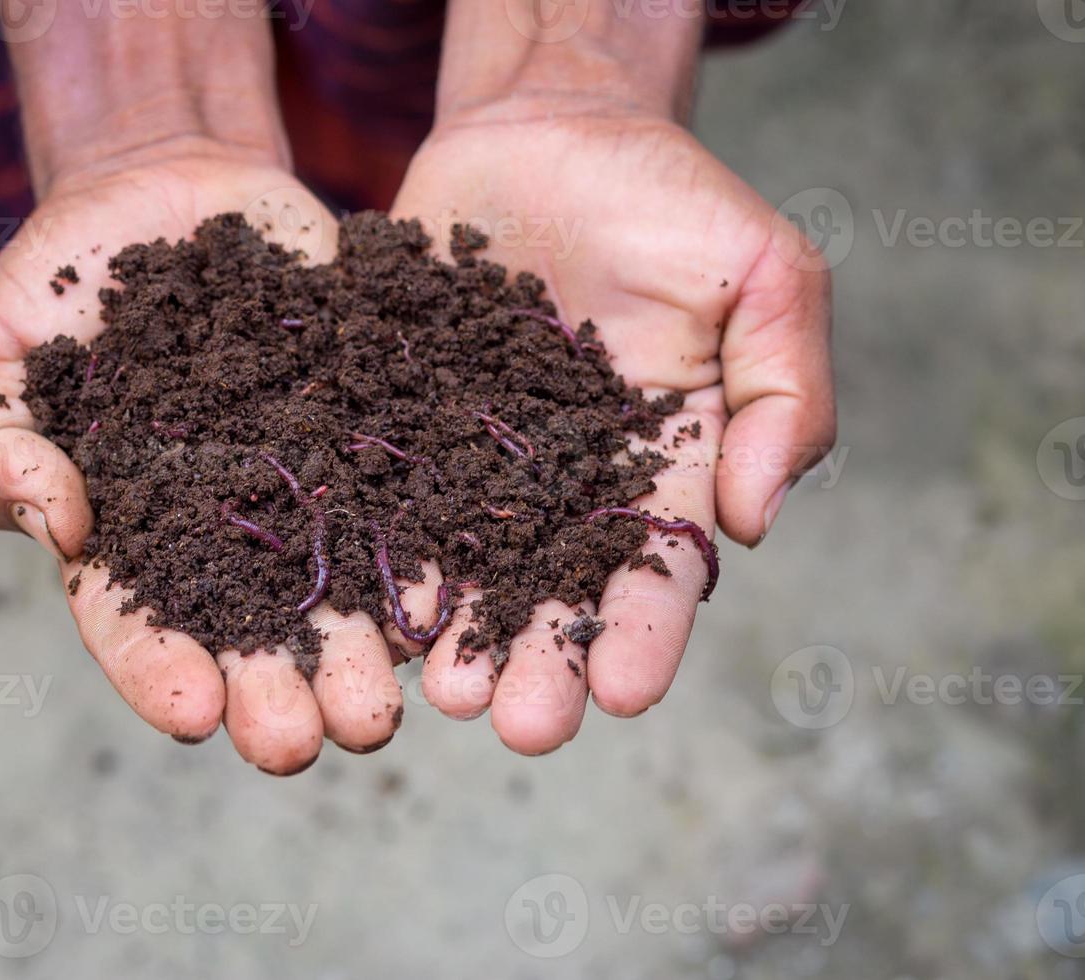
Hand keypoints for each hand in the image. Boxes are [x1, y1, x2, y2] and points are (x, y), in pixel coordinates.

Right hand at [0, 146, 411, 773]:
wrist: (164, 190)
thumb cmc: (55, 279)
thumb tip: (59, 526)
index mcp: (124, 533)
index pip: (132, 622)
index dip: (158, 671)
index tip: (194, 714)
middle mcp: (220, 531)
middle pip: (246, 630)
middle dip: (275, 692)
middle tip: (303, 743)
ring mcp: (298, 484)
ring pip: (335, 583)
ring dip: (360, 652)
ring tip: (385, 705)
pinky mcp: (361, 429)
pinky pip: (399, 493)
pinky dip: (423, 545)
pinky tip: (447, 596)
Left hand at [389, 83, 833, 751]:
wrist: (547, 127)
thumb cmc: (670, 194)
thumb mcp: (765, 272)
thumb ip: (782, 394)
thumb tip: (753, 523)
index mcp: (663, 458)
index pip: (658, 561)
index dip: (645, 631)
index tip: (626, 695)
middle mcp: (570, 477)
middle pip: (556, 585)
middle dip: (541, 658)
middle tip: (518, 724)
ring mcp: (484, 453)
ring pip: (470, 559)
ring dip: (459, 632)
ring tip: (443, 695)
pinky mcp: (409, 417)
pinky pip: (393, 490)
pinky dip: (385, 547)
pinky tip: (374, 606)